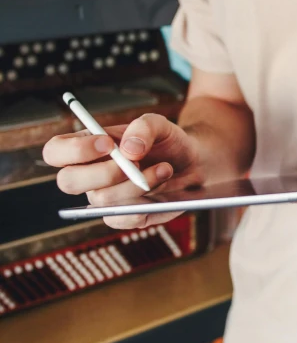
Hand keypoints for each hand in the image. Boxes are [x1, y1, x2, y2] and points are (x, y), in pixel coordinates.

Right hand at [42, 114, 201, 229]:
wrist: (195, 162)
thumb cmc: (168, 141)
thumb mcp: (160, 123)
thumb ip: (144, 127)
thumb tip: (128, 150)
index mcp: (86, 147)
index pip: (55, 151)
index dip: (74, 150)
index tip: (107, 143)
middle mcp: (89, 175)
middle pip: (68, 182)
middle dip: (103, 172)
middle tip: (135, 163)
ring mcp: (105, 198)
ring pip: (102, 200)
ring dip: (136, 184)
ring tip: (165, 168)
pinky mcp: (124, 215)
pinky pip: (120, 219)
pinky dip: (142, 205)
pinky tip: (161, 188)